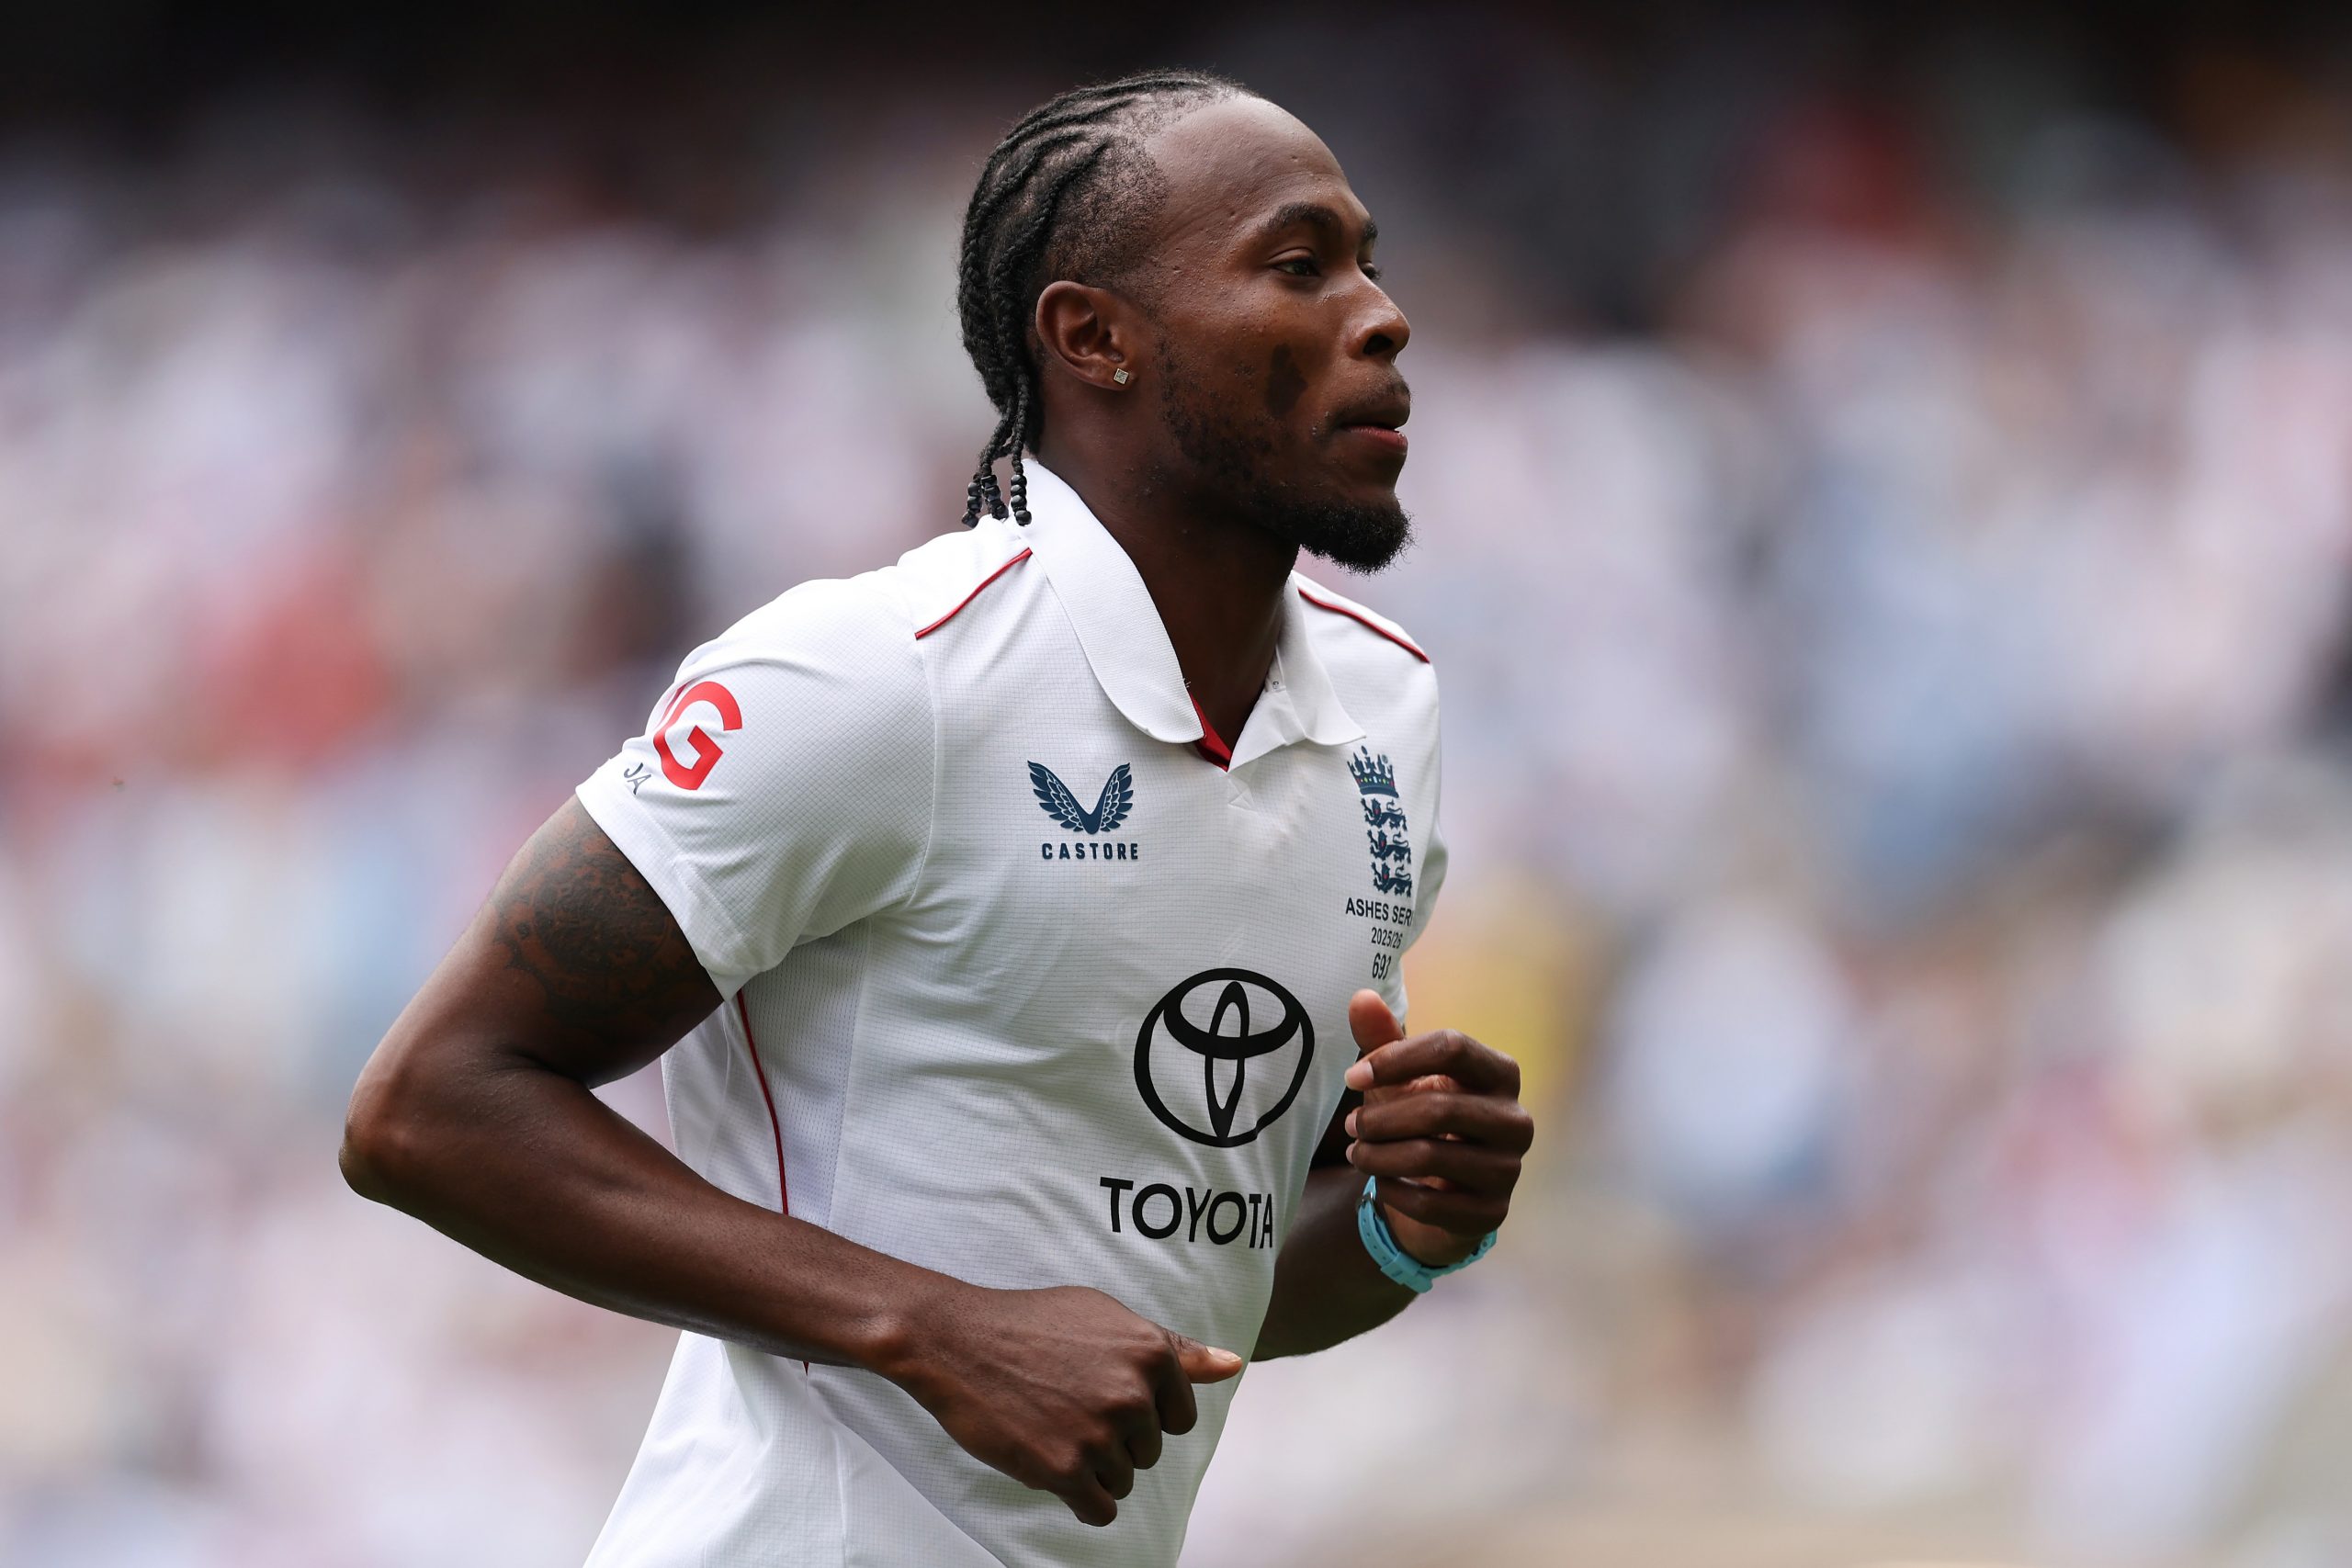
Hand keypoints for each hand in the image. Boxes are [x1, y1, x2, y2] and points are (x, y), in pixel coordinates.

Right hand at [886, 1281, 1241, 1526]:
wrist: (958, 1341)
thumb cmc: (1032, 1325)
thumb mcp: (1108, 1318)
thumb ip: (1174, 1349)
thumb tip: (1233, 1365)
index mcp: (1151, 1354)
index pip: (1178, 1418)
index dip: (1141, 1413)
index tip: (1100, 1394)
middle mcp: (1134, 1394)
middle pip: (1149, 1452)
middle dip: (1115, 1440)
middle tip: (1067, 1407)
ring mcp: (1100, 1434)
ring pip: (1123, 1481)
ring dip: (1092, 1468)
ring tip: (1053, 1428)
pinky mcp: (1065, 1469)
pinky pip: (1099, 1509)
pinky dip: (1079, 1498)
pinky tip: (1052, 1463)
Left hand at [1342, 991, 1532, 1266]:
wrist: (1444, 1193)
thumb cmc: (1424, 1120)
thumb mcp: (1402, 1079)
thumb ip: (1383, 1039)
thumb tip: (1360, 996)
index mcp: (1501, 1073)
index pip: (1453, 1047)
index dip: (1396, 1058)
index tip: (1353, 1075)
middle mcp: (1515, 1120)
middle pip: (1439, 1108)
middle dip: (1382, 1117)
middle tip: (1350, 1126)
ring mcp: (1508, 1169)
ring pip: (1431, 1156)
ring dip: (1379, 1156)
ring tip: (1357, 1153)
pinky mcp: (1491, 1213)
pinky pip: (1430, 1202)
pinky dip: (1392, 1190)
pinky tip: (1379, 1183)